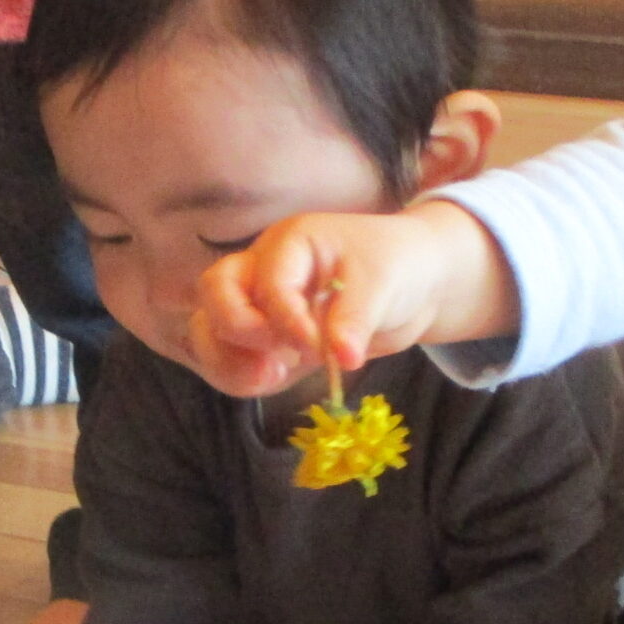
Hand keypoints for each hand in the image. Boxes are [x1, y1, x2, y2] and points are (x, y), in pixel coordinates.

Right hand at [191, 204, 515, 397]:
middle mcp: (262, 269)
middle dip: (236, 329)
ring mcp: (259, 306)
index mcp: (289, 244)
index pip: (268, 282)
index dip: (286, 320)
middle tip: (277, 356)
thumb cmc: (395, 265)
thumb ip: (356, 318)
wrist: (413, 284)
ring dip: (228, 360)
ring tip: (271, 376)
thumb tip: (342, 358)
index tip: (320, 348)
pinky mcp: (266, 341)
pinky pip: (232, 359)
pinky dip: (241, 376)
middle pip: (214, 292)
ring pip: (210, 329)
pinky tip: (275, 379)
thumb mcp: (382, 283)